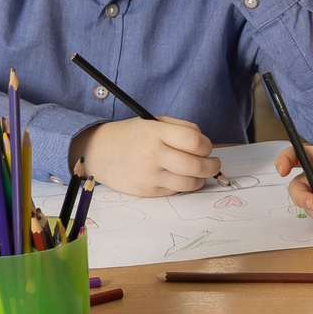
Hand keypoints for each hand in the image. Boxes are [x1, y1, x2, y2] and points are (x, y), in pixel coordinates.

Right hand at [71, 117, 218, 196]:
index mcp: (156, 133)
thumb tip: (205, 146)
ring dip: (201, 178)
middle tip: (213, 163)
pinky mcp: (148, 192)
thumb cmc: (131, 136)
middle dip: (212, 166)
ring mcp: (150, 176)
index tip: (206, 147)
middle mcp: (153, 155)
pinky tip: (181, 177)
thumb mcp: (153, 122)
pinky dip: (184, 185)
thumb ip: (181, 129)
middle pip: (197, 166)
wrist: (99, 153)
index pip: (195, 142)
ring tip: (200, 172)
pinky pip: (176, 191)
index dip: (207, 146)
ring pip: (190, 183)